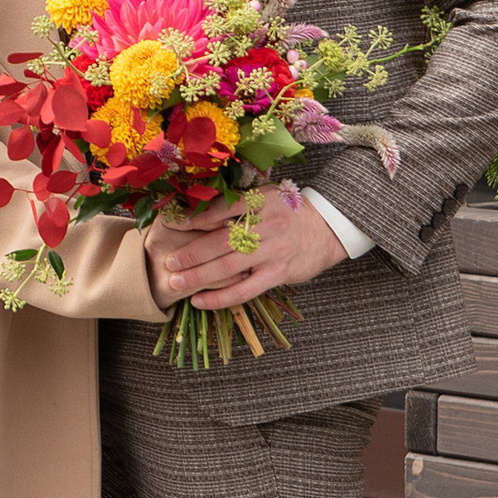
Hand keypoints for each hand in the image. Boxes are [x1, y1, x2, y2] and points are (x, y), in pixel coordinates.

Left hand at [153, 183, 349, 310]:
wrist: (328, 227)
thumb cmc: (290, 211)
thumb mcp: (266, 195)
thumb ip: (237, 203)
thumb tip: (198, 211)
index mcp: (258, 201)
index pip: (219, 210)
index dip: (193, 219)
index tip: (172, 225)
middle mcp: (264, 225)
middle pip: (220, 241)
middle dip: (191, 253)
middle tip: (169, 261)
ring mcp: (272, 251)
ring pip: (228, 267)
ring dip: (199, 276)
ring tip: (176, 282)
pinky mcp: (278, 273)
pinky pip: (244, 290)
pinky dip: (220, 298)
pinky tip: (200, 301)